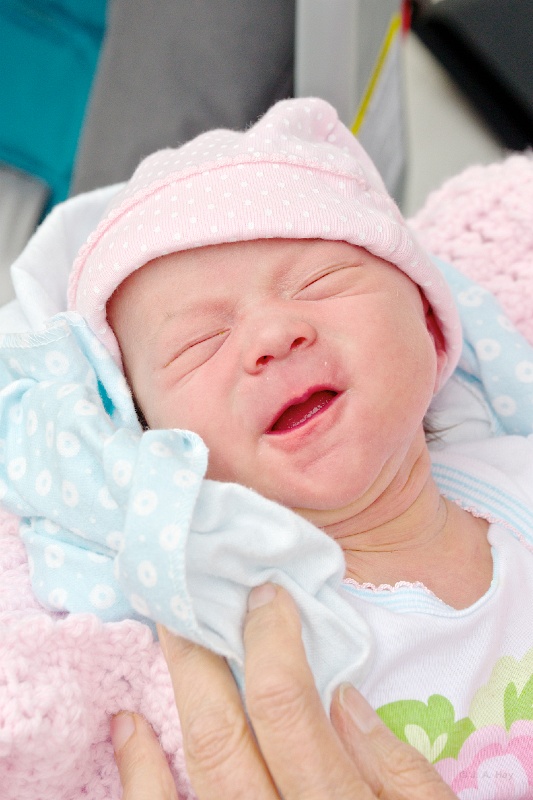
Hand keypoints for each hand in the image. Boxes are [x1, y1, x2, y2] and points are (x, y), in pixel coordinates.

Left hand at [112, 584, 455, 798]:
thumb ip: (396, 767)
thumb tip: (343, 696)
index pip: (286, 709)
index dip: (270, 641)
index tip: (266, 596)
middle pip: (225, 732)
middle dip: (207, 654)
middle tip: (199, 598)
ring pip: (195, 767)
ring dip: (177, 692)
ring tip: (169, 633)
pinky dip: (138, 770)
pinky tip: (127, 722)